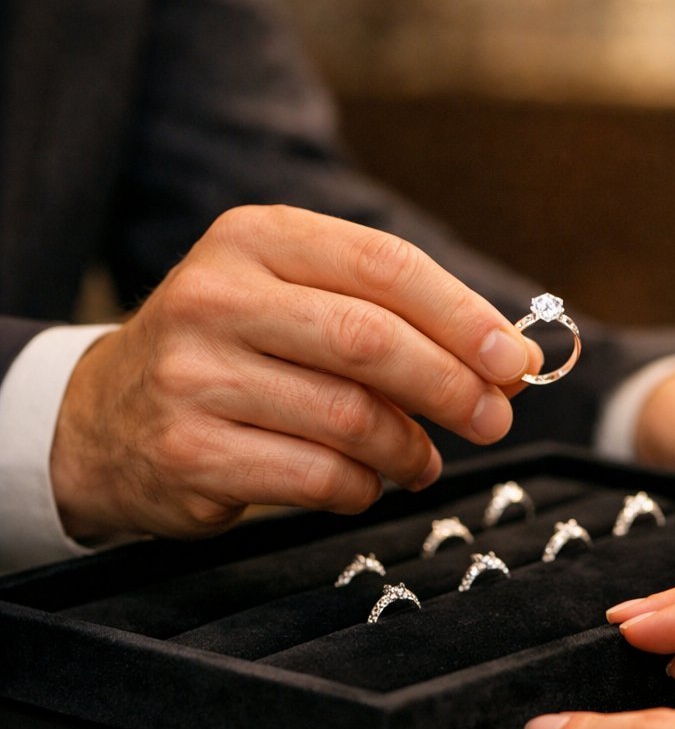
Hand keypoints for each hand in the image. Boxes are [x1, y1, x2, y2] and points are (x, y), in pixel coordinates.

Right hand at [50, 205, 537, 539]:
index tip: (514, 359)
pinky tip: (367, 482)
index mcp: (255, 240)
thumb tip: (506, 361)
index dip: (464, 316)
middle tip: (495, 418)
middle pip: (371, 340)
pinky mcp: (191, 452)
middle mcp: (217, 297)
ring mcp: (196, 377)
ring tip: (422, 460)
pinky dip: (363, 487)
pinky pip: (318, 477)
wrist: (106, 418)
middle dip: (452, 386)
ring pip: (350, 417)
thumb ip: (391, 320)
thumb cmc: (231, 354)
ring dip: (410, 449)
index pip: (384, 265)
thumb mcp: (294, 304)